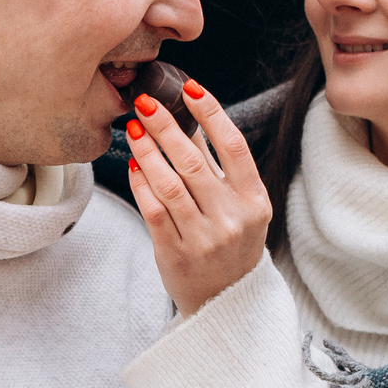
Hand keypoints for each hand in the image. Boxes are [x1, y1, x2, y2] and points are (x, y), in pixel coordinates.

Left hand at [121, 78, 272, 317]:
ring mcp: (205, 238)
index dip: (210, 112)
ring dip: (148, 151)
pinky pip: (153, 211)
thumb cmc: (232, 243)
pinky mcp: (177, 254)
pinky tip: (132, 164)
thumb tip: (190, 119)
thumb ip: (217, 167)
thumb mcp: (240, 205)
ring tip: (134, 129)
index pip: (233, 145)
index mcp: (254, 200)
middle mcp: (232, 218)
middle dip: (165, 126)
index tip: (188, 87)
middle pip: (193, 162)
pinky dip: (140, 184)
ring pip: (169, 184)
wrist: (227, 300)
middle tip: (144, 102)